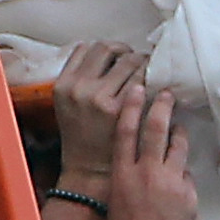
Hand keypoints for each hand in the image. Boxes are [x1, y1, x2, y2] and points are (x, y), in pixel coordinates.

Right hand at [50, 43, 144, 191]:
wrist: (90, 171)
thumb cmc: (84, 137)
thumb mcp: (68, 105)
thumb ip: (82, 79)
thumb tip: (110, 55)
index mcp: (63, 84)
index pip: (88, 48)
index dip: (108, 50)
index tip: (118, 57)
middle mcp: (79, 88)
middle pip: (109, 48)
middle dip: (126, 53)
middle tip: (137, 64)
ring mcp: (99, 98)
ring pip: (130, 61)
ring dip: (143, 64)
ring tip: (149, 75)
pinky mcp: (120, 110)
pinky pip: (143, 80)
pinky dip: (151, 80)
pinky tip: (155, 90)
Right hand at [105, 84, 198, 219]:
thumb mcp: (117, 208)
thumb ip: (128, 184)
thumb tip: (141, 171)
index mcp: (121, 177)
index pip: (125, 133)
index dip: (132, 108)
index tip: (138, 90)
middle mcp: (146, 174)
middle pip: (155, 130)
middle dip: (162, 107)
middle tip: (167, 94)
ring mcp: (171, 182)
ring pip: (177, 147)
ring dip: (179, 134)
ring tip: (180, 127)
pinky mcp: (190, 193)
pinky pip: (187, 175)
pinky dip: (184, 173)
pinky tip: (182, 178)